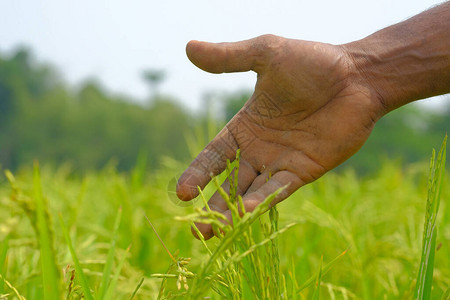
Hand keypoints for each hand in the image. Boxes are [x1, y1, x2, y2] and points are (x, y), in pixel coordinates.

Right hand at [177, 34, 384, 238]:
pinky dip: (263, 201)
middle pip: (229, 183)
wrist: (357, 76)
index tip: (182, 193)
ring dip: (233, 213)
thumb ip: (228, 57)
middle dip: (212, 206)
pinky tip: (247, 213)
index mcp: (244, 126)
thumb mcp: (265, 54)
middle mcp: (259, 149)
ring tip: (213, 233)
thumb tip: (189, 48)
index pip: (213, 156)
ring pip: (250, 193)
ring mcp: (280, 163)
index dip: (197, 174)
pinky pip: (279, 189)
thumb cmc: (312, 62)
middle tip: (196, 230)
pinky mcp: (303, 171)